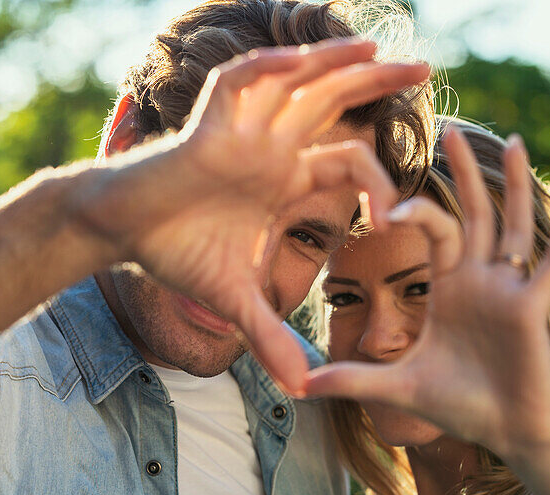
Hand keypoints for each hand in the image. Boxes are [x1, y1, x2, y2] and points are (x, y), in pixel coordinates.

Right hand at [74, 39, 429, 394]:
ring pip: (296, 81)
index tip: (396, 223)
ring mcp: (242, 129)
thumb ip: (272, 337)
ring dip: (333, 62)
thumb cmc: (176, 253)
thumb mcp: (235, 301)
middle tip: (427, 72)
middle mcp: (272, 146)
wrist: (122, 231)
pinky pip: (241, 83)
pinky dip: (267, 71)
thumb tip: (302, 390)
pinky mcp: (208, 122)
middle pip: (335, 104)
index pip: (349, 165)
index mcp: (286, 179)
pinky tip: (297, 62)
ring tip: (377, 49)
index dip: (379, 186)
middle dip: (378, 86)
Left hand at [305, 126, 549, 459]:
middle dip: (463, 172)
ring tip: (512, 139)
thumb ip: (353, 380)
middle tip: (449, 127)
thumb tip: (300, 385)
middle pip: (473, 212)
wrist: (508, 433)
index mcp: (450, 288)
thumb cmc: (461, 407)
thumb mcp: (397, 387)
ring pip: (512, 224)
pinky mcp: (533, 305)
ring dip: (514, 183)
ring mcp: (510, 289)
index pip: (433, 229)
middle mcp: (481, 280)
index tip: (387, 201)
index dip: (414, 207)